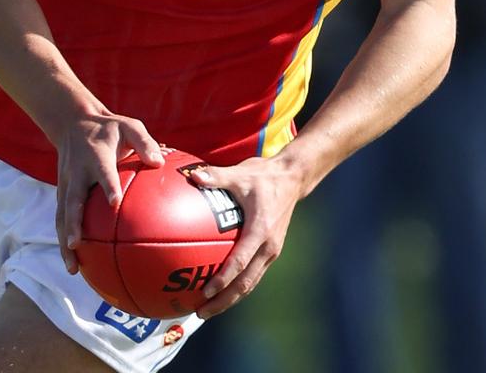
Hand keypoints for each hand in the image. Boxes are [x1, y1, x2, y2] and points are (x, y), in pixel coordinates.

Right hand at [54, 110, 163, 274]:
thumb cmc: (110, 129)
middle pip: (72, 200)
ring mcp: (66, 184)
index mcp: (96, 154)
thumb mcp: (129, 126)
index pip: (102, 171)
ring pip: (62, 216)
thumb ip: (144, 142)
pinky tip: (74, 264)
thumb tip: (160, 162)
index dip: (107, 186)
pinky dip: (64, 241)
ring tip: (73, 267)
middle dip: (73, 223)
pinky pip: (61, 219)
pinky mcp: (62, 193)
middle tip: (77, 244)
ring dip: (65, 240)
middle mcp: (77, 171)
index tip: (114, 203)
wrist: (74, 123)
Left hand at [189, 154, 303, 317]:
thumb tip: (194, 176)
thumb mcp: (240, 173)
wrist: (292, 178)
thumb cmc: (264, 175)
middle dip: (224, 301)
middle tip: (200, 312)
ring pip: (251, 283)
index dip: (223, 280)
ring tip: (207, 309)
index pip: (240, 262)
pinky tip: (221, 289)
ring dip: (231, 298)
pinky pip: (253, 274)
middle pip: (245, 283)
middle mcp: (269, 246)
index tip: (205, 292)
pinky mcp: (271, 250)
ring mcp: (272, 250)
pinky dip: (238, 286)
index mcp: (261, 230)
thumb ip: (216, 177)